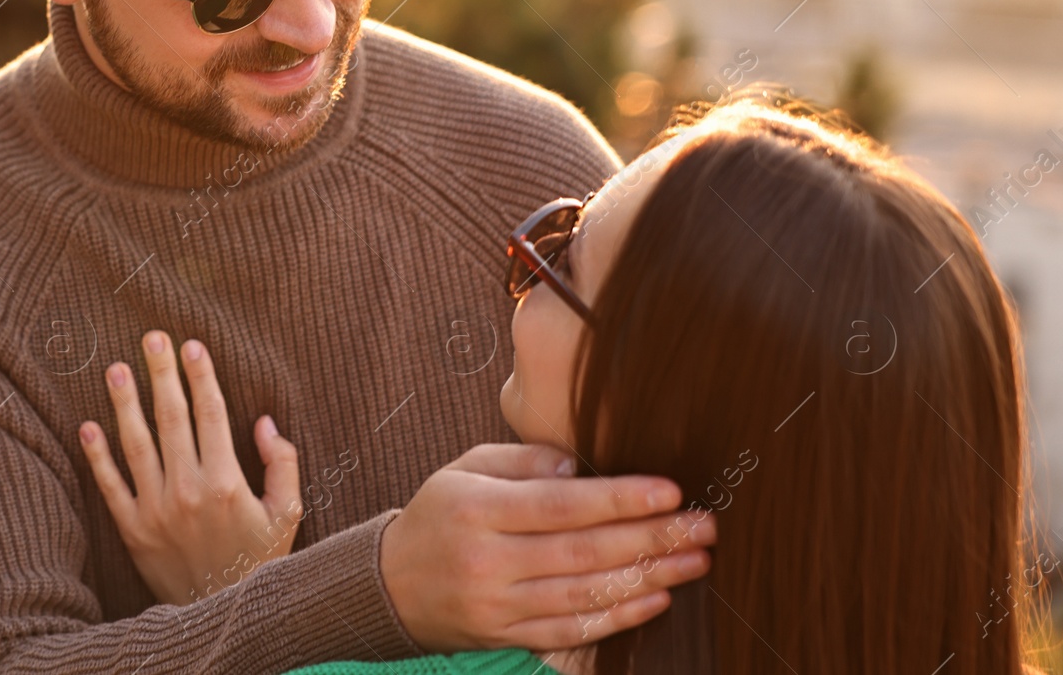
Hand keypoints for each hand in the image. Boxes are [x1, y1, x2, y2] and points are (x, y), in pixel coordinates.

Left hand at [79, 330, 301, 605]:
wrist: (223, 615)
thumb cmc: (261, 561)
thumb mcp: (288, 513)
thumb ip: (283, 464)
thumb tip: (263, 422)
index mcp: (227, 482)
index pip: (211, 414)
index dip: (201, 376)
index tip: (191, 345)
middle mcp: (188, 491)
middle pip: (171, 418)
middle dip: (161, 374)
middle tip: (151, 337)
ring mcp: (156, 510)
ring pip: (136, 445)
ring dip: (124, 403)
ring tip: (115, 368)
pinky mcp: (133, 530)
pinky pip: (111, 486)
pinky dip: (97, 456)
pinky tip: (88, 425)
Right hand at [380, 444, 715, 651]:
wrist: (391, 586)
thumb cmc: (440, 515)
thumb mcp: (466, 468)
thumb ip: (523, 460)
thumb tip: (580, 465)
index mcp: (477, 510)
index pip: (560, 505)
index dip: (619, 499)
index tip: (671, 490)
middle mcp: (489, 562)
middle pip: (583, 551)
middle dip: (651, 538)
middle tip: (704, 525)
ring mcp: (500, 606)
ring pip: (585, 594)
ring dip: (649, 577)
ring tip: (695, 560)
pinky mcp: (509, 637)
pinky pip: (573, 630)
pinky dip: (619, 616)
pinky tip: (658, 598)